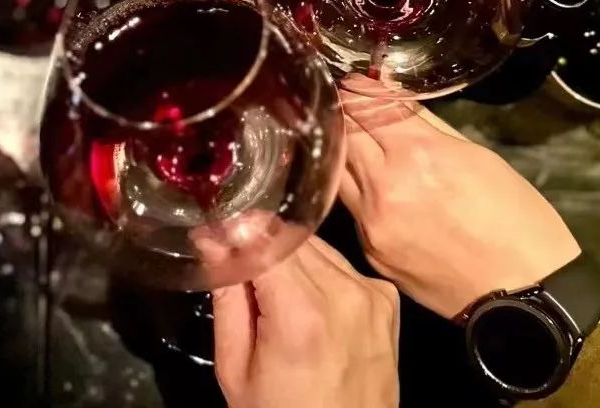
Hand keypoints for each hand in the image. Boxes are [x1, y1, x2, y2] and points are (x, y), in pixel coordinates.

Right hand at [213, 237, 399, 407]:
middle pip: (289, 236)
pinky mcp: (387, 299)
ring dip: (289, 258)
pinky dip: (320, 273)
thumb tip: (213, 238)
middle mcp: (344, 294)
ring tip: (276, 298)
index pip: (263, 236)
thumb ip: (226, 296)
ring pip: (315, 245)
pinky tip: (310, 307)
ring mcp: (372, 294)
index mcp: (301, 314)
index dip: (236, 231)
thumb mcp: (235, 368)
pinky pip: (341, 264)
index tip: (215, 235)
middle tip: (240, 272)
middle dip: (259, 245)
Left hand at [339, 100, 580, 318]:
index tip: (354, 82)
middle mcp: (385, 187)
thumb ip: (424, 124)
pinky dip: (355, 188)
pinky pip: (351, 207)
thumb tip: (390, 95)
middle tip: (346, 103)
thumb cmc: (516, 219)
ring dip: (342, 149)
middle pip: (344, 134)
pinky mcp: (370, 250)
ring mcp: (372, 223)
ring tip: (351, 137)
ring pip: (338, 170)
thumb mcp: (477, 156)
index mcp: (418, 155)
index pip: (366, 107)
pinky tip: (366, 180)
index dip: (357, 89)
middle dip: (344, 114)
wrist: (526, 295)